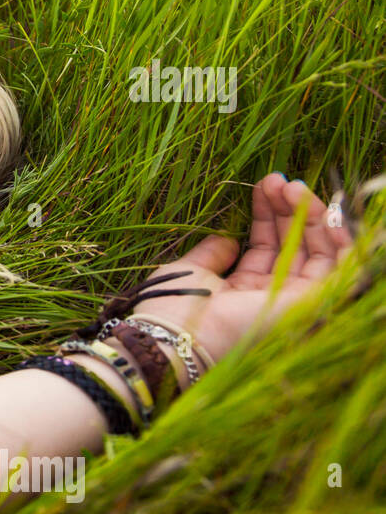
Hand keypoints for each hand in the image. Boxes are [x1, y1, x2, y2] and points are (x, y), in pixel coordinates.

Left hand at [130, 173, 354, 366]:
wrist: (176, 334)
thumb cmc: (175, 305)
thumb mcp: (192, 269)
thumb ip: (213, 253)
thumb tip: (229, 238)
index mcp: (243, 292)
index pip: (267, 247)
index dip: (268, 215)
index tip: (263, 185)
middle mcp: (271, 297)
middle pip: (293, 247)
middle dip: (289, 210)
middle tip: (278, 179)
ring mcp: (292, 302)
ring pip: (317, 254)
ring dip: (309, 216)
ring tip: (291, 186)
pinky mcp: (309, 305)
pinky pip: (339, 269)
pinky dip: (338, 239)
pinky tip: (325, 212)